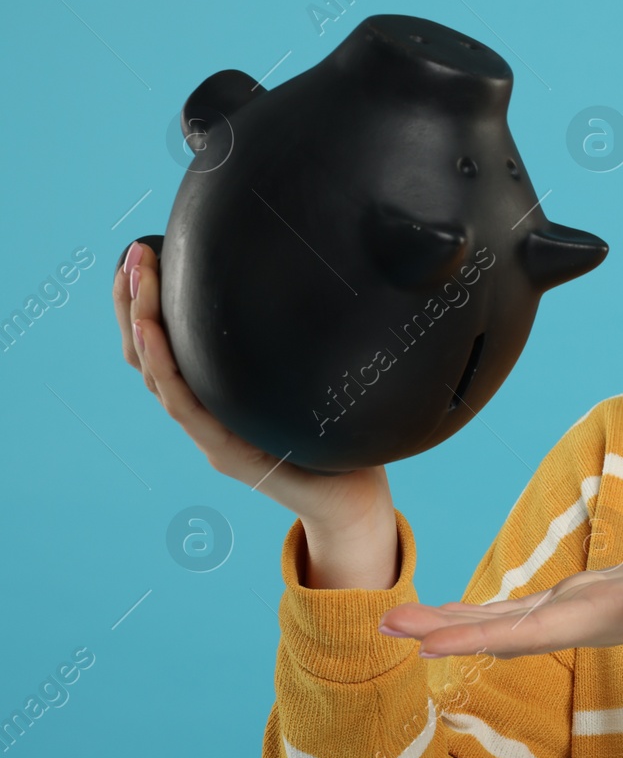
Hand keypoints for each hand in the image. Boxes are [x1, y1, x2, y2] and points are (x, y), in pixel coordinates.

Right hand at [112, 239, 393, 533]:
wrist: (355, 504)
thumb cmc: (341, 442)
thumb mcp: (311, 384)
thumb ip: (296, 350)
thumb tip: (312, 287)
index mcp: (217, 400)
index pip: (165, 347)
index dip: (146, 304)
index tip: (142, 256)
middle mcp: (205, 417)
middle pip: (148, 356)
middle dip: (133, 302)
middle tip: (132, 254)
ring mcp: (209, 437)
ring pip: (157, 374)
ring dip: (140, 321)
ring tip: (134, 274)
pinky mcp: (226, 454)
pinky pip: (184, 405)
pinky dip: (163, 365)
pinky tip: (150, 330)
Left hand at [378, 523, 622, 676]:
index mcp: (609, 612)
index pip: (531, 628)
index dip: (477, 633)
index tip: (426, 640)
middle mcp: (588, 619)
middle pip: (506, 630)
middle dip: (446, 629)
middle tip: (385, 623)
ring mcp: (585, 614)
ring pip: (509, 623)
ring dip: (455, 623)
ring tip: (400, 621)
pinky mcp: (588, 602)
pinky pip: (525, 611)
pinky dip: (485, 613)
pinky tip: (455, 616)